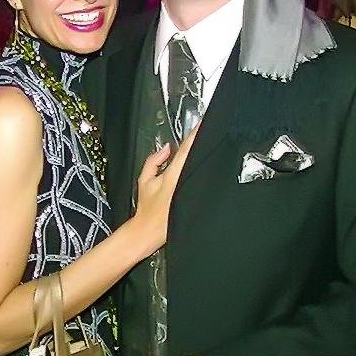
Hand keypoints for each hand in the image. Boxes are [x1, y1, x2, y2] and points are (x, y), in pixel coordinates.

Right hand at [132, 124, 199, 255]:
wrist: (148, 231)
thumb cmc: (146, 208)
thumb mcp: (144, 181)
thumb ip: (154, 161)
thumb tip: (166, 149)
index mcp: (173, 175)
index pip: (187, 150)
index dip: (196, 136)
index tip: (203, 125)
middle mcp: (185, 182)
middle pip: (198, 158)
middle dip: (204, 144)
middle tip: (211, 130)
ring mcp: (193, 192)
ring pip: (203, 169)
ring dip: (206, 157)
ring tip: (210, 144)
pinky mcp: (197, 201)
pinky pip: (203, 182)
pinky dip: (205, 173)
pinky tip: (208, 166)